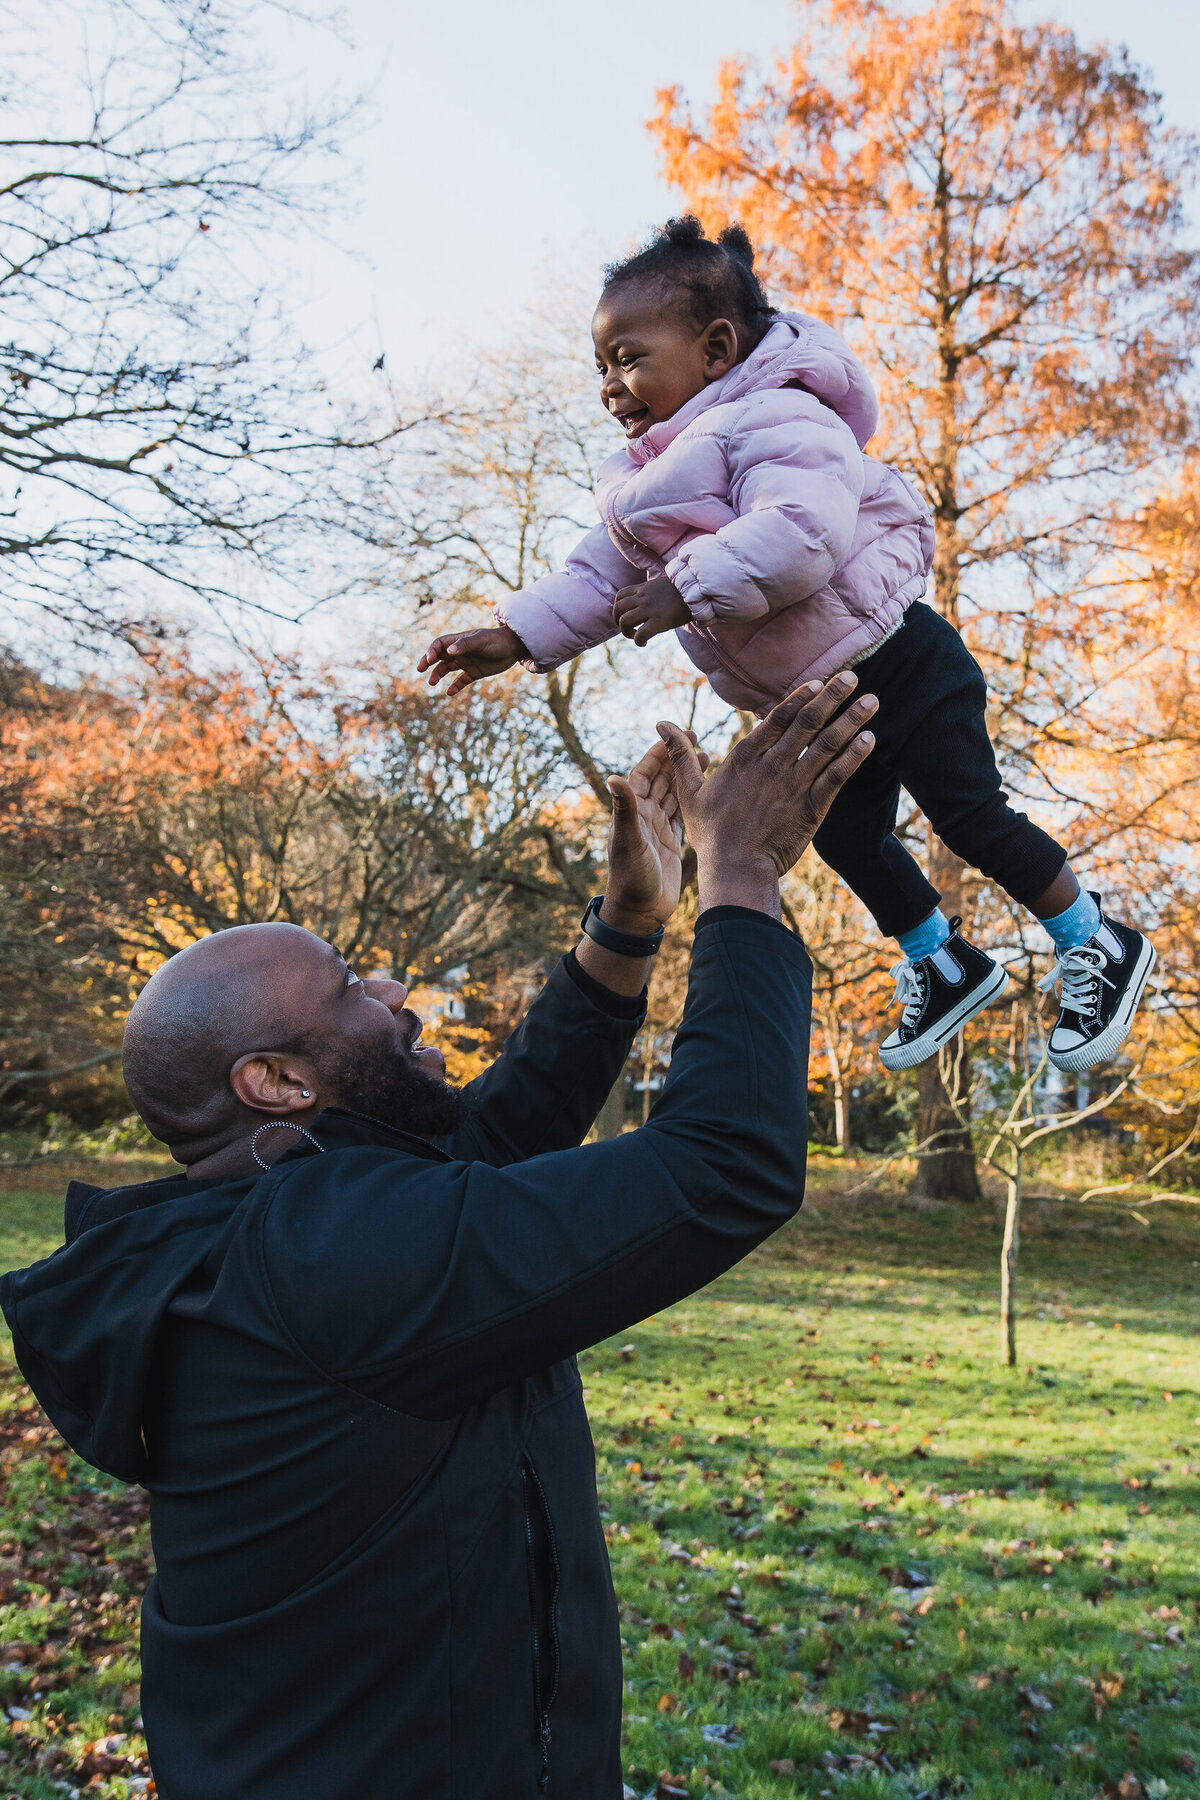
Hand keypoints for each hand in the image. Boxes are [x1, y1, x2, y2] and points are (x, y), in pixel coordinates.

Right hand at [418, 625, 526, 695]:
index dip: (431, 651)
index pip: (439, 645)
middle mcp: (460, 651)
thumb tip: (448, 652)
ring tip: (432, 683)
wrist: (514, 647)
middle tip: (419, 669)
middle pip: (439, 656)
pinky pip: (461, 680)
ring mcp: (466, 662)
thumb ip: (465, 645)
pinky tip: (449, 692)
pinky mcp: (474, 672)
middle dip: (428, 662)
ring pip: (447, 669)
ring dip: (438, 674)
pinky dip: (454, 686)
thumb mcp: (480, 641)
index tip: (428, 660)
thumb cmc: (496, 640)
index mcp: (459, 641)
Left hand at [602, 733, 708, 933]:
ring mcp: (658, 829)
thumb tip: (612, 776)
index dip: (659, 754)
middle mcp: (645, 816)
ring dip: (687, 776)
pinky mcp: (672, 842)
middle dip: (676, 759)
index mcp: (633, 811)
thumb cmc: (630, 878)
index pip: (645, 774)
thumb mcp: (629, 841)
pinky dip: (692, 798)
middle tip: (696, 738)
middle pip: (662, 780)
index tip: (674, 735)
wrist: (639, 911)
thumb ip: (624, 809)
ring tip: (706, 756)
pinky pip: (683, 813)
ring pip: (674, 794)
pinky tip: (706, 788)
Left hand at [613, 576, 690, 646]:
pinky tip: (644, 642)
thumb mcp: (663, 586)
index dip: (619, 609)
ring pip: (624, 621)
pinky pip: (640, 634)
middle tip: (629, 630)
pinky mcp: (659, 621)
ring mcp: (649, 609)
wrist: (699, 591)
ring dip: (626, 632)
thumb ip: (652, 593)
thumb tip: (654, 601)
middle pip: (617, 609)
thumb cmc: (684, 591)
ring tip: (635, 636)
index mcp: (644, 589)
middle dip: (618, 622)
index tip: (627, 617)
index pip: (620, 596)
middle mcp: (643, 598)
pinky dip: (638, 641)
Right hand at [656, 672, 877, 917]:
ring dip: (851, 720)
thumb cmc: (711, 833)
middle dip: (833, 697)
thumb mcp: (690, 791)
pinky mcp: (812, 807)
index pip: (778, 718)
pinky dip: (854, 756)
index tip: (819, 680)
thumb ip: (680, 755)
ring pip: (827, 745)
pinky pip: (837, 776)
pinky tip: (869, 739)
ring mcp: (794, 785)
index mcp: (746, 758)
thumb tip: (661, 724)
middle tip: (853, 677)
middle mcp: (773, 765)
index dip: (800, 697)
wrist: (735, 868)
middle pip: (807, 723)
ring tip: (871, 701)